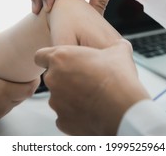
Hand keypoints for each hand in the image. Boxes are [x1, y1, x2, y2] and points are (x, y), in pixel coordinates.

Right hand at [0, 34, 39, 129]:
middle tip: (23, 71)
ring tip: (11, 78)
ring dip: (16, 92)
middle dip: (26, 84)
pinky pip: (3, 109)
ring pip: (14, 104)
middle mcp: (1, 107)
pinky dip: (5, 100)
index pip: (29, 89)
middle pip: (23, 96)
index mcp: (0, 93)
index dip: (35, 80)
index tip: (33, 69)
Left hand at [34, 39, 149, 134]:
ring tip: (93, 96)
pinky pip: (65, 115)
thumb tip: (121, 45)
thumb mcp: (119, 51)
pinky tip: (92, 110)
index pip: (41, 56)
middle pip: (52, 77)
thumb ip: (112, 46)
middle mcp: (53, 79)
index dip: (50, 58)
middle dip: (66, 78)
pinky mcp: (62, 121)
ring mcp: (56, 102)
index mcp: (61, 58)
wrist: (124, 109)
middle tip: (86, 79)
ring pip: (59, 97)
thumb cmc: (118, 78)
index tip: (62, 62)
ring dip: (71, 96)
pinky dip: (75, 114)